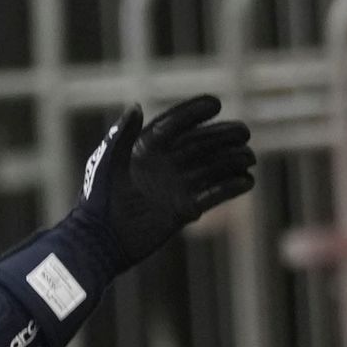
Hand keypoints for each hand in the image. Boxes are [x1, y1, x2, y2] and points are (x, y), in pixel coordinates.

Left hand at [71, 94, 258, 270]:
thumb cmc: (98, 200)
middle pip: (199, 145)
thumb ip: (122, 134)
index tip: (216, 104)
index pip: (175, 125)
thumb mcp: (107, 162)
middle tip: (244, 132)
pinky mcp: (181, 211)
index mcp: (145, 149)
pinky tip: (246, 181)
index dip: (194, 113)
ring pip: (209, 169)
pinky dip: (228, 189)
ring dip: (230, 161)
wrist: (99, 242)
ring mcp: (173, 188)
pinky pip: (210, 196)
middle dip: (223, 136)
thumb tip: (137, 105)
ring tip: (249, 157)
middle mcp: (162, 165)